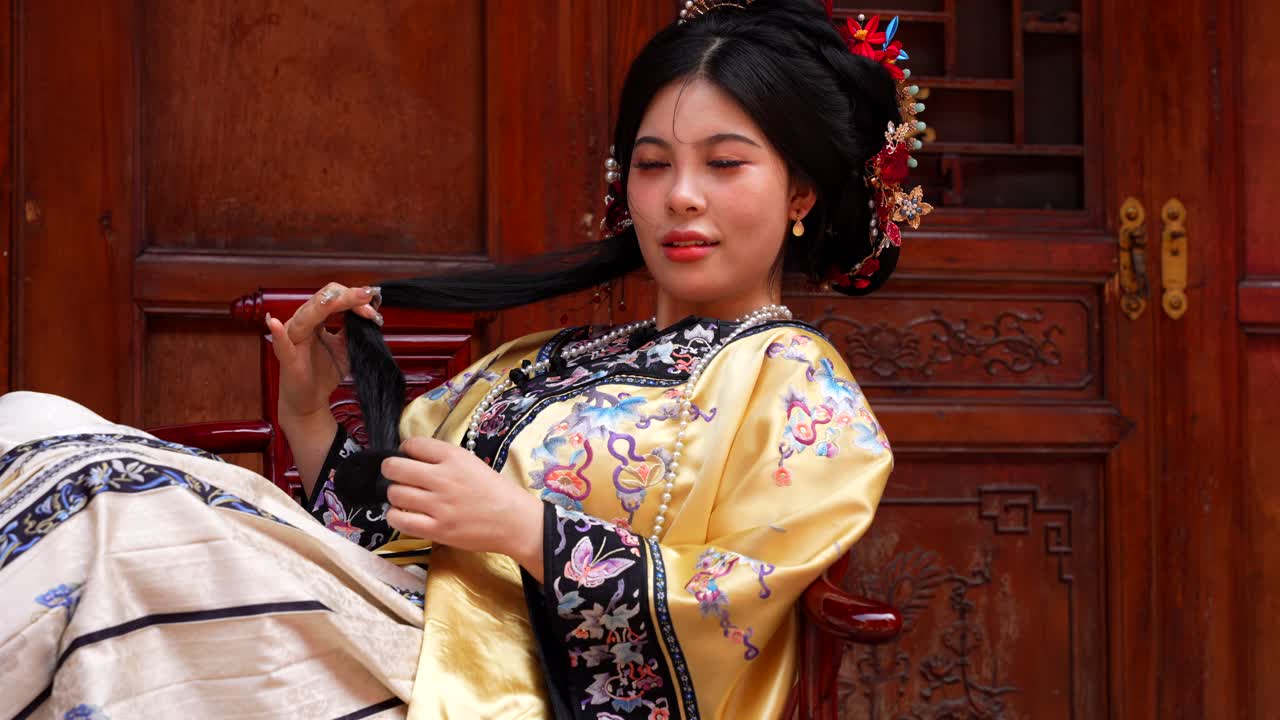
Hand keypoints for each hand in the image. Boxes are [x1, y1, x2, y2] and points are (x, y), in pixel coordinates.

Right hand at [267, 283, 382, 419]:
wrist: (311, 400)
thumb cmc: (325, 372)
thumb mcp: (346, 347)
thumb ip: (353, 329)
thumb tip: (370, 311)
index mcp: (315, 319)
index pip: (334, 297)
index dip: (354, 298)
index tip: (373, 307)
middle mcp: (302, 323)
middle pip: (322, 299)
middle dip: (347, 298)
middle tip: (368, 301)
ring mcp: (292, 338)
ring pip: (306, 315)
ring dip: (326, 306)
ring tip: (341, 301)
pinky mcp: (287, 357)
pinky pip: (282, 344)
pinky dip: (279, 334)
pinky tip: (274, 324)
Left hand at [383, 437, 545, 579]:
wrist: (514, 521)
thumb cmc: (494, 491)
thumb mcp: (471, 462)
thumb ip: (442, 458)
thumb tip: (411, 457)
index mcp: (453, 457)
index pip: (413, 444)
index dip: (406, 450)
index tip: (409, 457)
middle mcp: (443, 478)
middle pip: (395, 467)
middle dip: (391, 470)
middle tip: (397, 476)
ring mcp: (438, 505)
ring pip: (395, 493)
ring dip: (395, 494)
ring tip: (405, 497)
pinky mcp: (437, 529)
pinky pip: (399, 520)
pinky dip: (395, 515)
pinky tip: (404, 514)